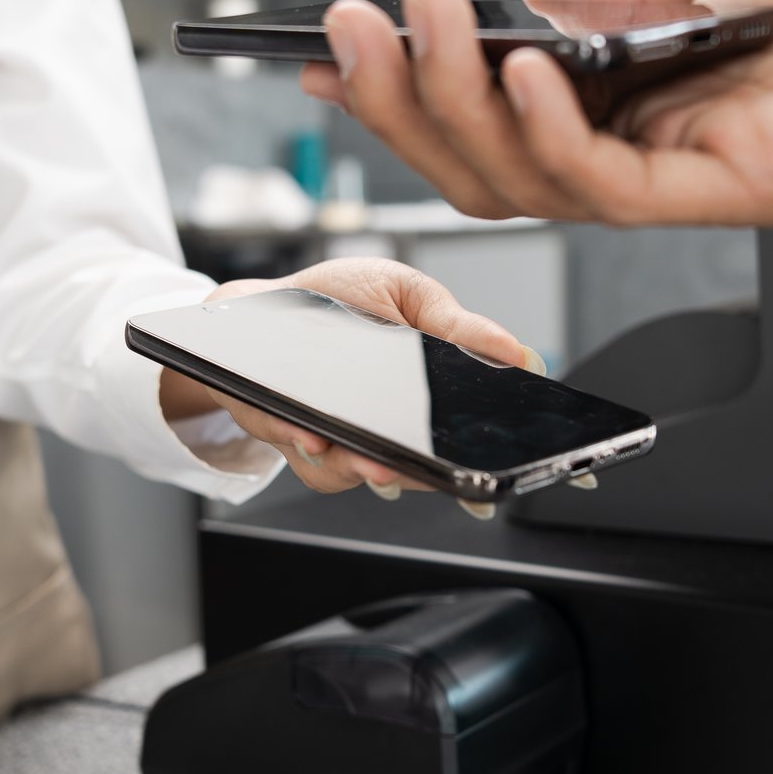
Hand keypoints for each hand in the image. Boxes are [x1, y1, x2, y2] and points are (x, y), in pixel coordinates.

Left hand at [159, 258, 539, 507]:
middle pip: (409, 469)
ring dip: (356, 464)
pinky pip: (303, 456)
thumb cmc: (332, 299)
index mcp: (416, 395)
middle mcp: (382, 430)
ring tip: (356, 451)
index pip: (453, 442)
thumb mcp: (402, 293)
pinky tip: (306, 430)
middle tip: (408, 465)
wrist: (256, 308)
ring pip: (355, 472)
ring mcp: (340, 443)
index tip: (482, 481)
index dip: (472, 467)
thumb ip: (454, 323)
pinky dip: (304, 443)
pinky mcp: (295, 443)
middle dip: (410, 471)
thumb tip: (517, 351)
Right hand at [300, 0, 772, 226]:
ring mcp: (722, 172)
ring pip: (543, 187)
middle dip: (410, 104)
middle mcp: (685, 147)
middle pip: (503, 167)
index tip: (346, 44)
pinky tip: (525, 68)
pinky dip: (558, 133)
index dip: (419, 90)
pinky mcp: (766, 179)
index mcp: (670, 92)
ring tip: (419, 29)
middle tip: (350, 32)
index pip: (513, 118)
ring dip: (459, 111)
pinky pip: (627, 188)